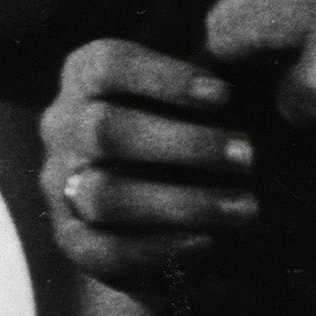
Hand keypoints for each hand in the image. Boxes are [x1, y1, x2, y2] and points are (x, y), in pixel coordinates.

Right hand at [37, 38, 256, 289]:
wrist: (152, 205)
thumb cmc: (182, 128)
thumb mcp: (188, 97)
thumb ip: (207, 85)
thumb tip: (255, 66)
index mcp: (84, 77)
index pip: (107, 65)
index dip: (164, 78)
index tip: (225, 95)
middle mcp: (62, 126)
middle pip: (104, 130)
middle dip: (184, 144)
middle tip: (248, 156)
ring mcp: (60, 185)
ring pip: (105, 194)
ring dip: (181, 203)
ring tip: (244, 208)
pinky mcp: (72, 239)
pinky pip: (105, 249)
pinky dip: (160, 247)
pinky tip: (209, 242)